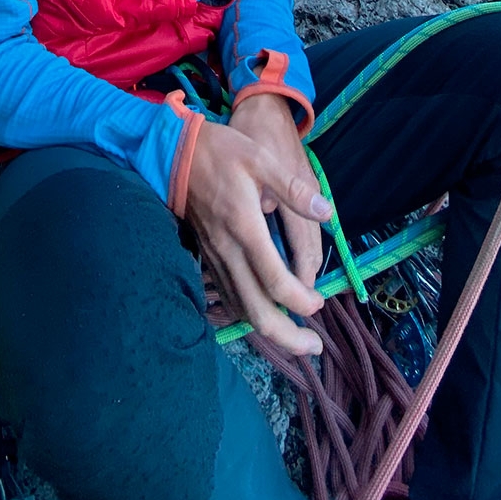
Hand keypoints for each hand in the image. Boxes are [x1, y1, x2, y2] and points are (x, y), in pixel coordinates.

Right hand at [183, 101, 332, 356]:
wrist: (174, 153)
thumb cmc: (221, 152)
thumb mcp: (260, 158)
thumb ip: (294, 189)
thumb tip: (326, 212)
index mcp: (245, 228)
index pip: (275, 281)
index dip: (300, 301)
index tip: (319, 303)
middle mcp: (228, 251)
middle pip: (257, 312)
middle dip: (288, 337)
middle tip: (314, 347)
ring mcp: (215, 257)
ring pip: (241, 311)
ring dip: (270, 331)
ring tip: (296, 339)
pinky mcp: (207, 257)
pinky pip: (228, 298)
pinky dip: (249, 315)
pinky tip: (264, 315)